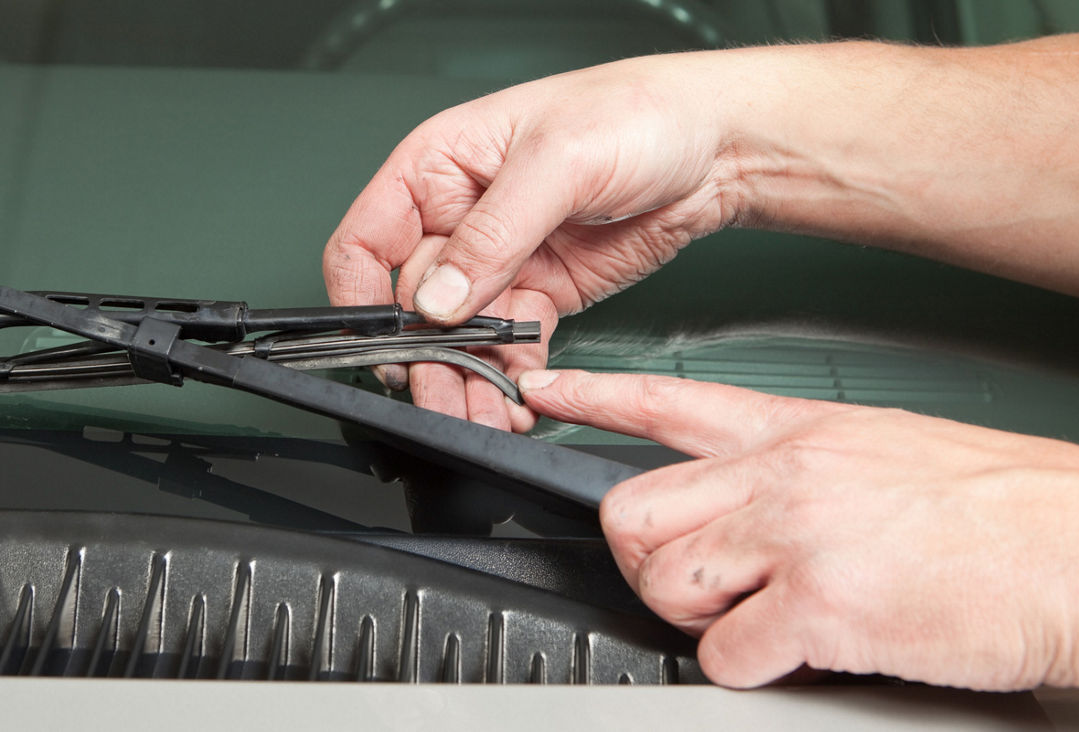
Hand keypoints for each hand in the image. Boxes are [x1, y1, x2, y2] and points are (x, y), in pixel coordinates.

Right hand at [323, 54, 739, 430]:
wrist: (716, 146)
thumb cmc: (636, 113)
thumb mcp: (557, 161)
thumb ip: (492, 233)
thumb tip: (439, 298)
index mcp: (438, 168)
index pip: (367, 241)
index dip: (362, 298)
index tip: (384, 344)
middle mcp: (460, 218)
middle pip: (413, 305)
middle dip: (426, 358)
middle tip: (442, 397)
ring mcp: (500, 260)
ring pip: (460, 337)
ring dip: (466, 380)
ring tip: (481, 414)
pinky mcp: (541, 292)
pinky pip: (509, 345)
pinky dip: (510, 376)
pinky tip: (517, 399)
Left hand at [518, 369, 1078, 694]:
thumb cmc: (1008, 506)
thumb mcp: (888, 449)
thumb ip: (806, 467)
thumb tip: (753, 505)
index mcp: (800, 431)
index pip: (666, 400)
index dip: (591, 395)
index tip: (543, 391)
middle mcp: (784, 474)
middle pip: (632, 507)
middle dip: (641, 557)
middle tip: (687, 580)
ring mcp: (798, 535)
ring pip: (663, 577)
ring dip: (690, 613)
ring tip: (750, 617)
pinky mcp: (823, 605)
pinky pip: (724, 651)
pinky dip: (743, 666)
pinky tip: (791, 652)